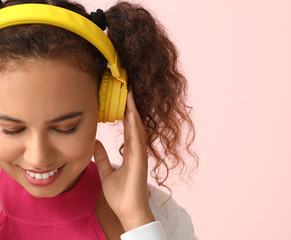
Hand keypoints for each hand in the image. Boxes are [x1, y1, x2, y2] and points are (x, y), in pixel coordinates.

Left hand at [93, 91, 154, 231]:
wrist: (128, 211)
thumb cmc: (120, 194)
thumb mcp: (106, 172)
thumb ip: (101, 157)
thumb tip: (95, 143)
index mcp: (130, 152)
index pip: (128, 128)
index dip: (125, 113)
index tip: (122, 98)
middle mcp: (137, 150)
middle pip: (134, 124)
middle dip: (130, 107)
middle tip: (127, 89)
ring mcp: (140, 155)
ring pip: (137, 129)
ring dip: (133, 112)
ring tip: (130, 95)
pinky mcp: (140, 161)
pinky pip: (137, 140)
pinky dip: (134, 126)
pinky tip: (132, 115)